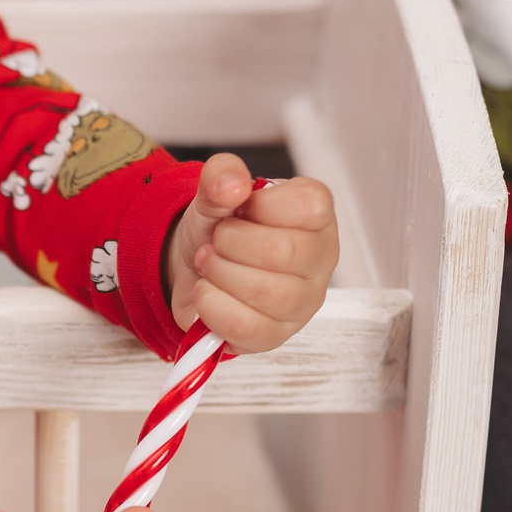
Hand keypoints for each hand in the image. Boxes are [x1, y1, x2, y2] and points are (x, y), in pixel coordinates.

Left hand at [163, 153, 337, 353]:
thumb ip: (222, 175)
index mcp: (316, 215)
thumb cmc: (219, 226)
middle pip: (282, 252)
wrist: (191, 266)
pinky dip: (212, 306)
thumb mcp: (215, 191)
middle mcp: (320, 259)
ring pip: (265, 292)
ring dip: (218, 273)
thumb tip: (233, 185)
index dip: (260, 206)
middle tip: (216, 241)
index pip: (308, 206)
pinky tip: (206, 292)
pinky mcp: (276, 335)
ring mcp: (302, 302)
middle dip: (230, 242)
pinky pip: (247, 327)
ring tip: (208, 264)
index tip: (240, 209)